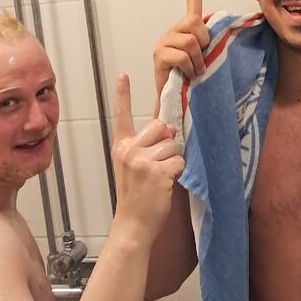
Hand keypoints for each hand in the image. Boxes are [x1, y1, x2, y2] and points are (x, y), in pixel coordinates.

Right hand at [112, 73, 184, 240]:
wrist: (133, 224)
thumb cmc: (136, 195)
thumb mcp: (133, 166)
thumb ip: (147, 144)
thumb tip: (170, 127)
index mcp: (121, 147)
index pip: (122, 116)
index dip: (122, 95)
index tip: (122, 76)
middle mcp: (129, 151)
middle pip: (160, 126)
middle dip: (165, 142)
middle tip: (156, 164)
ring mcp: (142, 161)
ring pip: (172, 144)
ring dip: (172, 160)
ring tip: (159, 178)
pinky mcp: (157, 172)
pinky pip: (179, 160)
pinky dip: (177, 172)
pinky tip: (165, 184)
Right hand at [153, 0, 209, 95]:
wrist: (176, 101)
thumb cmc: (193, 79)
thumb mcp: (206, 56)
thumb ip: (210, 42)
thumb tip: (227, 33)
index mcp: (186, 28)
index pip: (192, 1)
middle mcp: (173, 31)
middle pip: (195, 23)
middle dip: (204, 42)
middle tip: (201, 61)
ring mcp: (164, 41)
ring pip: (190, 41)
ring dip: (198, 60)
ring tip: (195, 71)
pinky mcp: (159, 54)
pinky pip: (182, 55)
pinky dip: (190, 67)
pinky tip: (187, 75)